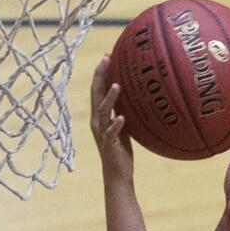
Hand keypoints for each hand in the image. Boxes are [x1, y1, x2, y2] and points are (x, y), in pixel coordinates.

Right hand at [89, 55, 133, 183]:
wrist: (117, 175)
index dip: (100, 73)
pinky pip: (111, 134)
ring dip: (109, 98)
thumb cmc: (120, 150)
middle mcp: (97, 122)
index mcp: (99, 116)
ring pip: (103, 112)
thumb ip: (122, 111)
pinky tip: (122, 118)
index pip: (97, 90)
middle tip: (106, 59)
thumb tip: (134, 94)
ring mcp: (102, 134)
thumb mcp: (122, 126)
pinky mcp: (109, 146)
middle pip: (95, 95)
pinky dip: (116, 125)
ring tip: (117, 85)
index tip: (106, 56)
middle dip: (100, 77)